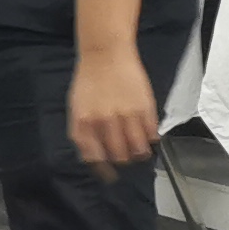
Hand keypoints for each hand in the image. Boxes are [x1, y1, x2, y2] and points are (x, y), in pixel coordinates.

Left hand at [65, 49, 158, 179]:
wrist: (105, 55)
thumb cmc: (89, 80)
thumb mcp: (76, 107)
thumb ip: (83, 130)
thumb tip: (92, 153)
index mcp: (84, 123)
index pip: (94, 157)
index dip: (103, 170)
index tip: (108, 175)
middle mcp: (104, 123)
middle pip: (119, 156)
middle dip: (123, 161)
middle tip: (126, 158)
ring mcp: (126, 116)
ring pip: (138, 150)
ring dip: (139, 154)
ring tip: (139, 151)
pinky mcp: (145, 109)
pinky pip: (152, 135)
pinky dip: (151, 140)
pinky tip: (147, 136)